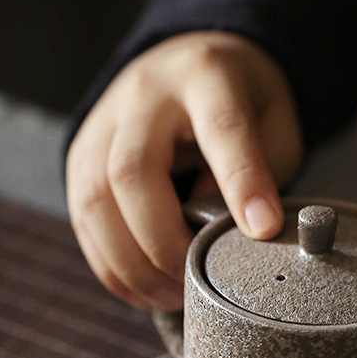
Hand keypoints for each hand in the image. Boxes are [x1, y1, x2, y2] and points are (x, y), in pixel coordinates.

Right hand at [66, 32, 303, 309]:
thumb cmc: (241, 98)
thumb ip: (261, 168)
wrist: (188, 61)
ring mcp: (104, 123)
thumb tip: (222, 227)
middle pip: (133, 171)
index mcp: (206, 75)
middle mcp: (145, 94)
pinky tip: (141, 289)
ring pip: (95, 199)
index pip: (222, 129)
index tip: (263, 229)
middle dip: (163, 241)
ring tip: (170, 296)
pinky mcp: (82, 152)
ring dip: (130, 262)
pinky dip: (109, 263)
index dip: (242, 182)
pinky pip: (82, 216)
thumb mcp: (274, 120)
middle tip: (195, 282)